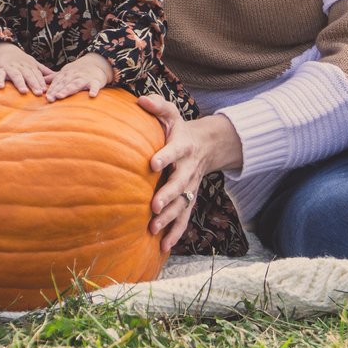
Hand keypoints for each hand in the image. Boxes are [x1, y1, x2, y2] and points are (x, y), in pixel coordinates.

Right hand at [0, 43, 51, 95]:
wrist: (2, 50)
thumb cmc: (20, 61)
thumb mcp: (32, 63)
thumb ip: (43, 71)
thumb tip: (57, 76)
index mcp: (29, 66)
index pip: (36, 74)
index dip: (41, 82)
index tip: (45, 90)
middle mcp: (20, 67)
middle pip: (28, 75)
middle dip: (33, 83)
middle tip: (38, 93)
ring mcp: (10, 68)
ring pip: (15, 75)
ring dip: (20, 83)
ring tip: (24, 91)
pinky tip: (1, 87)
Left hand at [44, 53, 113, 101]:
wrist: (97, 63)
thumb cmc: (79, 71)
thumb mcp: (66, 72)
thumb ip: (54, 77)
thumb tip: (41, 81)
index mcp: (67, 74)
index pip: (57, 82)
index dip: (51, 89)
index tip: (45, 97)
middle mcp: (74, 75)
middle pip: (64, 83)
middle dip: (56, 90)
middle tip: (49, 98)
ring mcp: (85, 78)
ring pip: (76, 84)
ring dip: (68, 90)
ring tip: (61, 96)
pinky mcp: (96, 81)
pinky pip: (95, 86)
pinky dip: (94, 90)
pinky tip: (92, 95)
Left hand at [141, 94, 241, 251]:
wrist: (206, 145)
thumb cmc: (179, 129)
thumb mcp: (172, 114)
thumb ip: (158, 106)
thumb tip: (140, 100)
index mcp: (183, 146)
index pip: (174, 151)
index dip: (165, 156)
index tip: (153, 164)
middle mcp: (188, 168)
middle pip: (179, 183)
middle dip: (168, 196)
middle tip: (154, 206)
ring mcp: (191, 186)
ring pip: (182, 204)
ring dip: (169, 218)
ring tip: (154, 229)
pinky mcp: (190, 199)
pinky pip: (184, 218)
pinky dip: (176, 232)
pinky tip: (164, 247)